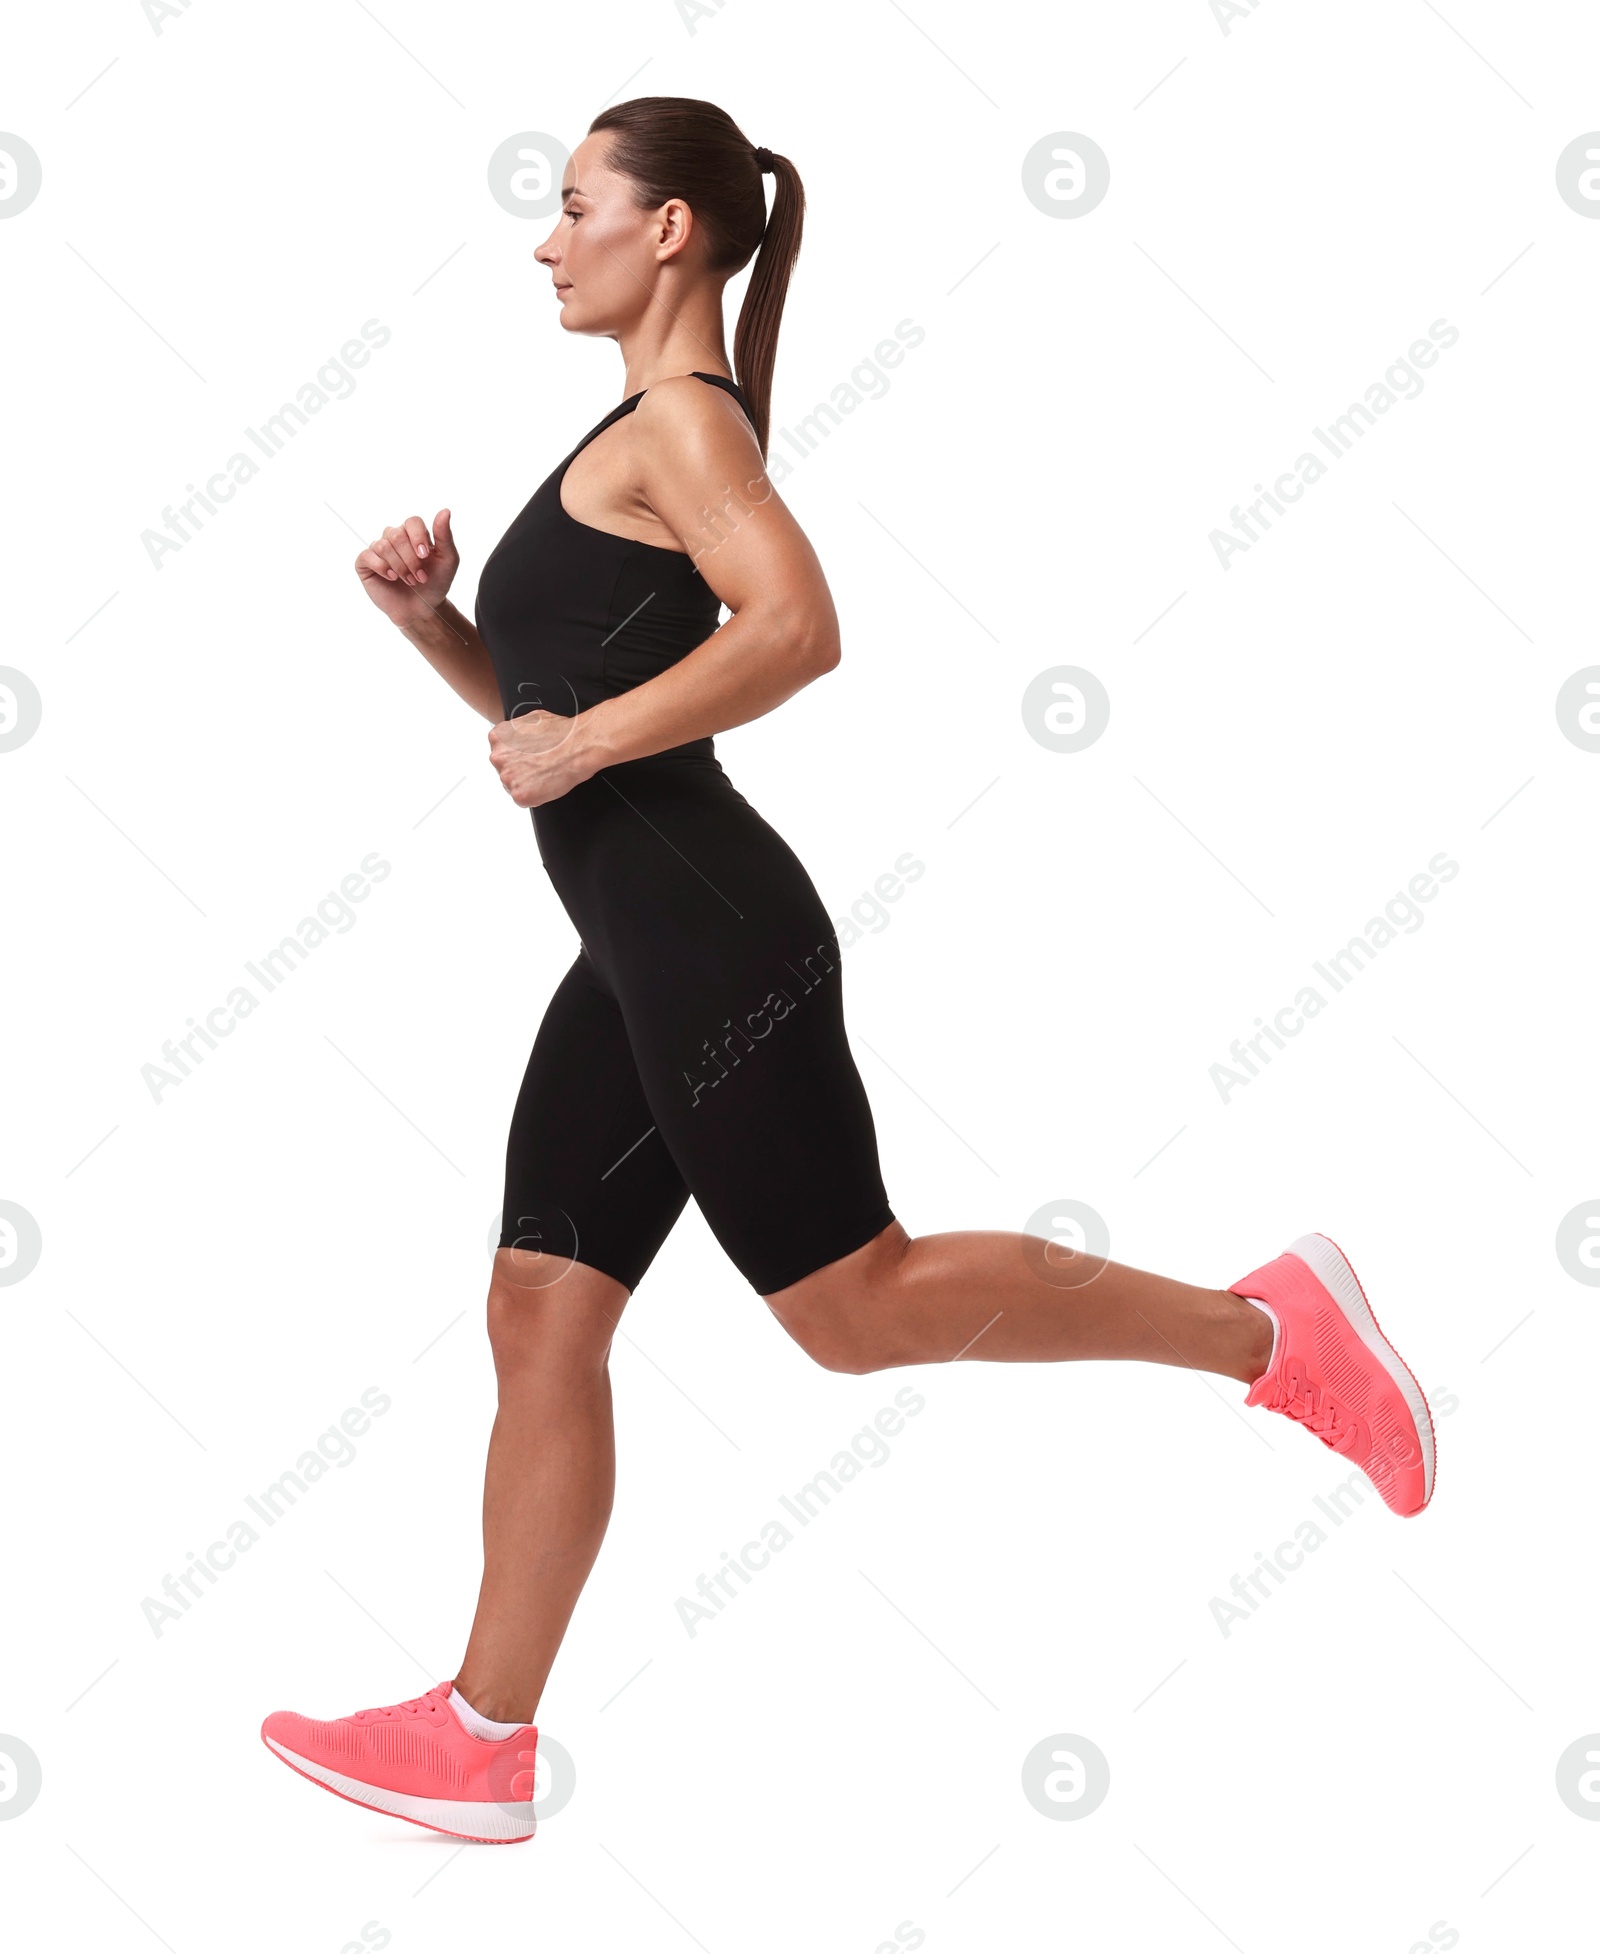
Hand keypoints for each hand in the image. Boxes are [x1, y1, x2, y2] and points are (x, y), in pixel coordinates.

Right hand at [355, 510, 459, 626]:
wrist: (422, 609)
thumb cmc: (435, 583)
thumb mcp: (448, 560)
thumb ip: (445, 536)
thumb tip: (445, 511)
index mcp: (413, 533)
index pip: (412, 522)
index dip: (418, 537)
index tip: (425, 556)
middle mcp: (394, 537)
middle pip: (396, 535)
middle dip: (410, 559)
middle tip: (420, 577)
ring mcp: (378, 549)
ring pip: (383, 545)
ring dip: (399, 566)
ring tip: (409, 580)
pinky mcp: (365, 562)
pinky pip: (367, 555)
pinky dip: (381, 567)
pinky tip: (392, 578)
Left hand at [488, 710, 600, 807]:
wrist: (577, 747)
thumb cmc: (561, 733)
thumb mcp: (532, 719)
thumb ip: (517, 731)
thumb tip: (519, 738)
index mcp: (498, 738)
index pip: (501, 753)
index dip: (516, 756)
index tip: (527, 757)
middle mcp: (498, 758)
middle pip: (505, 770)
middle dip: (520, 770)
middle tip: (538, 766)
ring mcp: (507, 778)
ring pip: (514, 785)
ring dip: (526, 783)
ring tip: (544, 773)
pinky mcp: (520, 795)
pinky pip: (524, 799)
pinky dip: (535, 795)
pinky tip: (546, 783)